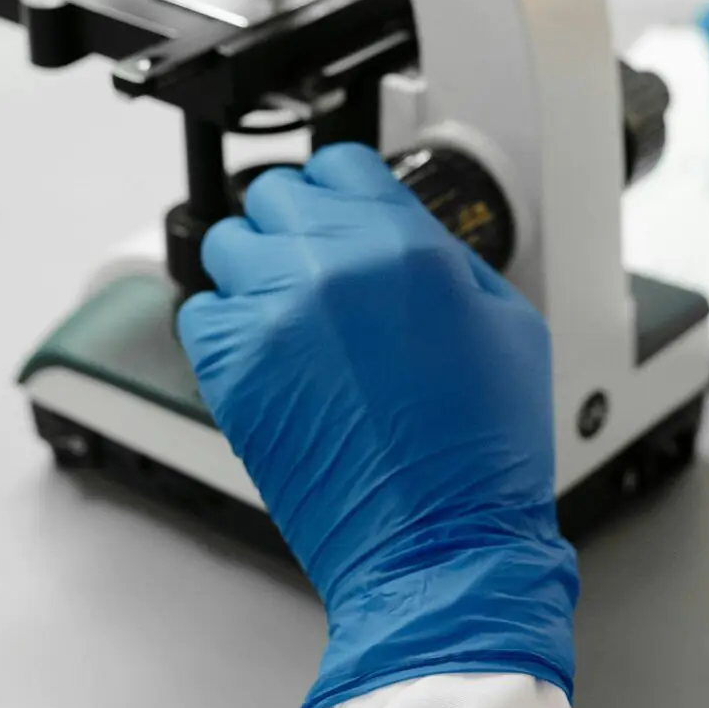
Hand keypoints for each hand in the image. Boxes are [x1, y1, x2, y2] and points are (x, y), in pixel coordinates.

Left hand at [177, 144, 576, 707]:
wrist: (439, 544)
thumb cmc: (480, 453)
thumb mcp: (508, 322)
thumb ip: (446, 258)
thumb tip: (403, 235)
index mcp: (402, 243)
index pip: (338, 163)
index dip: (344, 191)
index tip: (344, 215)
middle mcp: (328, 266)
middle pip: (273, 195)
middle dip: (296, 226)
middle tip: (318, 269)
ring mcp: (271, 317)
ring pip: (226, 245)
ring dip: (255, 269)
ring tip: (289, 314)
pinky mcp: (232, 372)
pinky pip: (200, 313)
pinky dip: (225, 326)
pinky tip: (266, 354)